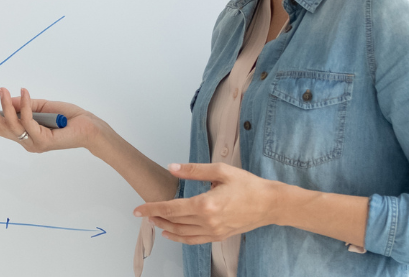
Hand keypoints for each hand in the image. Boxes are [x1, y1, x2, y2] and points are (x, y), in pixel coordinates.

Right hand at [0, 87, 108, 152]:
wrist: (89, 126)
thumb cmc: (68, 117)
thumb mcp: (41, 106)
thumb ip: (25, 105)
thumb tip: (7, 100)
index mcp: (25, 136)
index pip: (2, 128)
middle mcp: (27, 143)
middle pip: (2, 130)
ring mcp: (34, 143)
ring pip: (12, 125)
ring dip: (4, 106)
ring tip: (1, 90)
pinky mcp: (43, 140)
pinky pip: (28, 121)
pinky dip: (25, 105)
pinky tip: (23, 92)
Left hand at [132, 163, 287, 244]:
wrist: (270, 203)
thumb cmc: (248, 185)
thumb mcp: (220, 170)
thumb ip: (193, 170)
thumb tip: (172, 167)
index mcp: (206, 204)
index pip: (171, 208)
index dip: (152, 208)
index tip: (138, 209)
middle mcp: (208, 221)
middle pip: (174, 222)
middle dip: (156, 217)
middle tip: (144, 212)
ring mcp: (214, 231)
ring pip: (182, 233)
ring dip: (165, 228)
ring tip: (154, 221)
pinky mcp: (219, 236)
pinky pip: (194, 240)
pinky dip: (179, 238)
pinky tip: (170, 234)